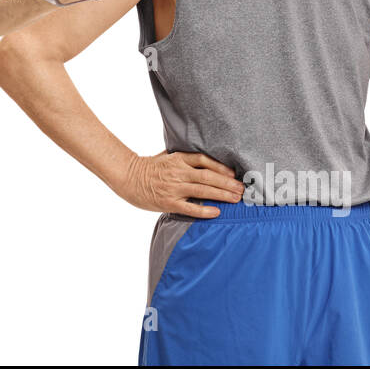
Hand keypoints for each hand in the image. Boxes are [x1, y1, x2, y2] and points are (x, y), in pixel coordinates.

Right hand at [115, 151, 245, 217]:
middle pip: (208, 177)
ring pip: (203, 191)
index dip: (220, 167)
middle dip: (227, 183)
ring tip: (236, 199)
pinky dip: (204, 210)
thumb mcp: (166, 156)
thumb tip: (203, 160)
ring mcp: (174, 188)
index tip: (233, 174)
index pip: (204, 161)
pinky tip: (217, 212)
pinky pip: (190, 207)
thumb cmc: (148, 167)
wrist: (128, 178)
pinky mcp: (169, 202)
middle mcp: (178, 172)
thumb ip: (183, 158)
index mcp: (178, 159)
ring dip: (222, 194)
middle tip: (242, 189)